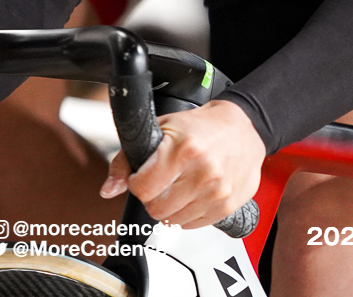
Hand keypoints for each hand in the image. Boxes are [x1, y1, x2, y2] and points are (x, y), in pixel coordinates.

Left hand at [103, 101, 265, 229]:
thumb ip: (127, 158)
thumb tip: (108, 189)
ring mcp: (217, 192)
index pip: (143, 189)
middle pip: (156, 209)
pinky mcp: (227, 206)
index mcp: (183, 150)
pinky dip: (186, 214)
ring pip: (173, 221)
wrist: (244, 128)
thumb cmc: (200, 126)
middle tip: (158, 182)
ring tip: (177, 186)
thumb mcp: (160, 128)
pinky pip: (193, 225)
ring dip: (169, 207)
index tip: (140, 176)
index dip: (135, 183)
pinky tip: (191, 193)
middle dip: (151, 197)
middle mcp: (203, 173)